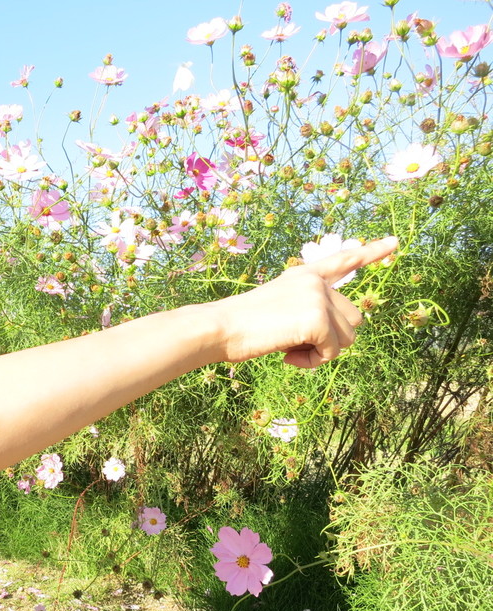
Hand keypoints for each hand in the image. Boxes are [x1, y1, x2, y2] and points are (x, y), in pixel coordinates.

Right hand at [215, 236, 397, 367]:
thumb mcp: (280, 309)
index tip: (394, 244)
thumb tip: (335, 336)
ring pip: (348, 337)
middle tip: (294, 344)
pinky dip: (313, 362)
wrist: (220, 328)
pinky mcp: (317, 319)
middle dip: (332, 339)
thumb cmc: (240, 326)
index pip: (343, 261)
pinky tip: (288, 356)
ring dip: (323, 352)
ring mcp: (318, 298)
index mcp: (304, 276)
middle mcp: (316, 282)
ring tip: (289, 349)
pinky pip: (332, 352)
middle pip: (354, 318)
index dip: (371, 253)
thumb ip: (308, 310)